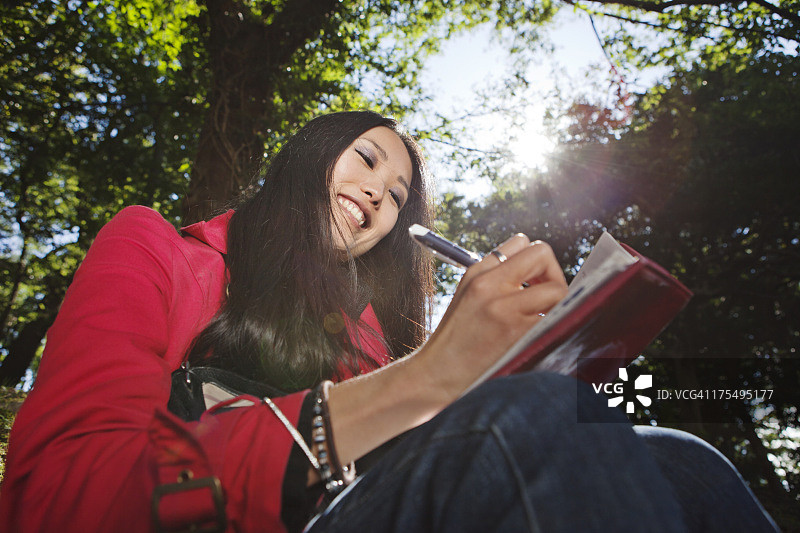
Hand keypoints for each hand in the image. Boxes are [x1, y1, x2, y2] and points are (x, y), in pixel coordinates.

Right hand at [419, 234, 567, 397]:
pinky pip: (555, 318)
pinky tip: (537, 337)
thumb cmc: (456, 339)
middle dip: (553, 274)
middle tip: (545, 299)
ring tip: (543, 319)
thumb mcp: (467, 296)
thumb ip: (497, 278)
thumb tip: (539, 272)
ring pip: (557, 289)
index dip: (535, 261)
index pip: (522, 242)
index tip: (533, 281)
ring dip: (558, 304)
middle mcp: (489, 283)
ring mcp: (503, 308)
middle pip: (543, 255)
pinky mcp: (516, 333)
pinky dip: (553, 326)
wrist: (436, 374)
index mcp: (477, 271)